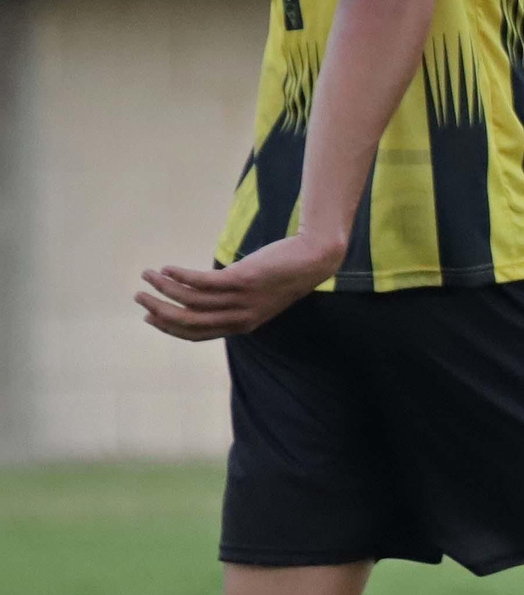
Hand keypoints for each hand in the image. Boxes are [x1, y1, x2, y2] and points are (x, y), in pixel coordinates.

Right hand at [135, 230, 344, 342]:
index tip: (150, 317)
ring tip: (147, 275)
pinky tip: (167, 268)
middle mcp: (239, 318)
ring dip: (163, 289)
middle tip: (138, 297)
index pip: (197, 334)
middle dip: (159, 310)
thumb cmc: (284, 274)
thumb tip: (208, 293)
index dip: (170, 328)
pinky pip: (202, 283)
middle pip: (188, 321)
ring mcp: (240, 300)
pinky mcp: (242, 281)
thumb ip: (235, 301)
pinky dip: (180, 276)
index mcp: (241, 325)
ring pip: (191, 301)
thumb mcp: (258, 295)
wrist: (313, 259)